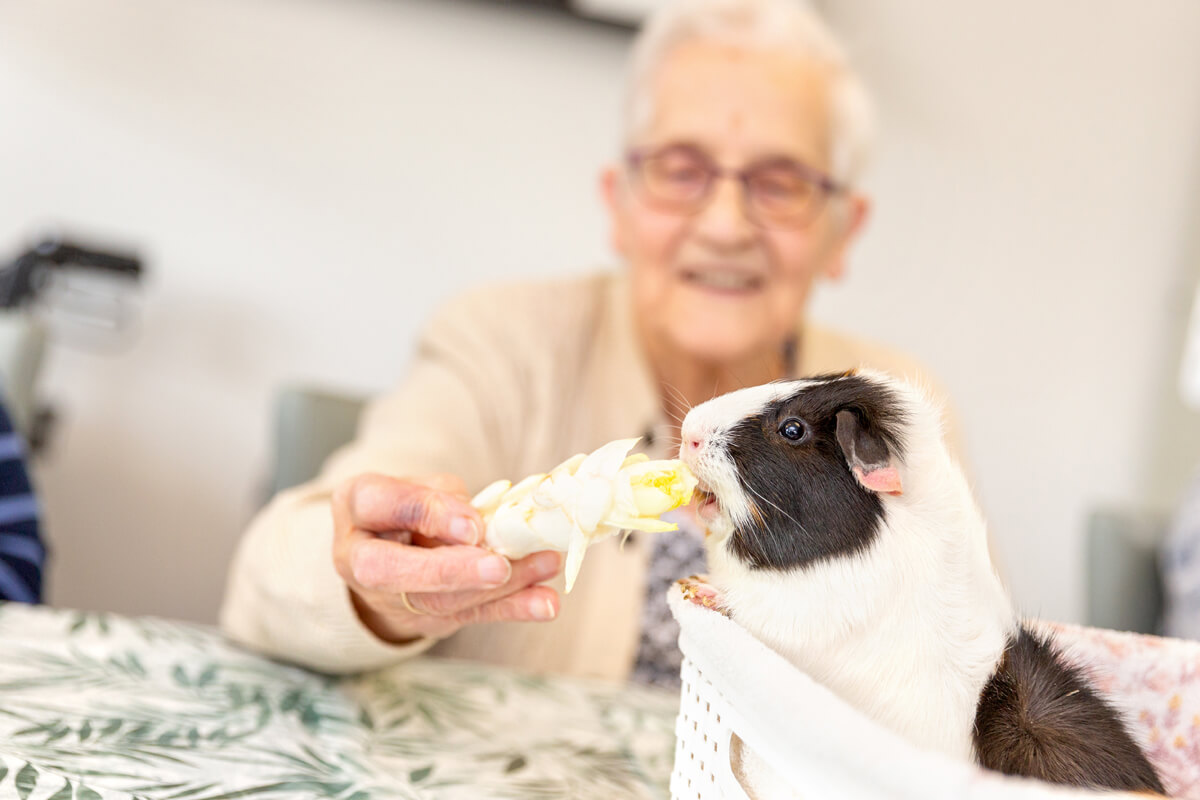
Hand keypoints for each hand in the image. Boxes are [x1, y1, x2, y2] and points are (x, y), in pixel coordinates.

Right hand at [332, 473, 561, 643]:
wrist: (389, 547)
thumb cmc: (407, 505)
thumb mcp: (418, 483)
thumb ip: (443, 499)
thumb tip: (481, 527)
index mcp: (356, 506)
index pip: (383, 505)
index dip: (428, 514)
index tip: (473, 525)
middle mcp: (358, 557)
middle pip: (397, 571)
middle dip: (453, 571)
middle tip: (499, 566)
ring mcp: (388, 596)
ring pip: (438, 600)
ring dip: (497, 587)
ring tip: (543, 565)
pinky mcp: (424, 619)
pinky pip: (468, 615)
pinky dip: (511, 609)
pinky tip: (544, 604)